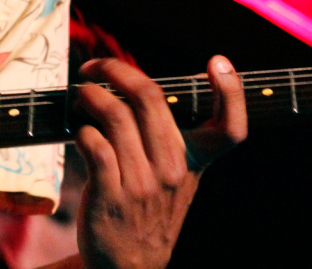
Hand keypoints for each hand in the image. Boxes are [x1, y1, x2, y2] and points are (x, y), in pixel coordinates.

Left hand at [72, 55, 245, 268]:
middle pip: (150, 99)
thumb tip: (137, 83)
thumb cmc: (149, 205)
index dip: (232, 93)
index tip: (219, 62)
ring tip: (81, 94)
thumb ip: (167, 134)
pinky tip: (79, 131)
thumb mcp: (176, 175)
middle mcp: (174, 170)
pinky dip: (81, 129)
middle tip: (96, 67)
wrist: (130, 263)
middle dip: (116, 70)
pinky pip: (94, 144)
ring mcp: (143, 183)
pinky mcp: (110, 194)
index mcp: (197, 161)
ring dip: (91, 95)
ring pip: (116, 116)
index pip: (230, 129)